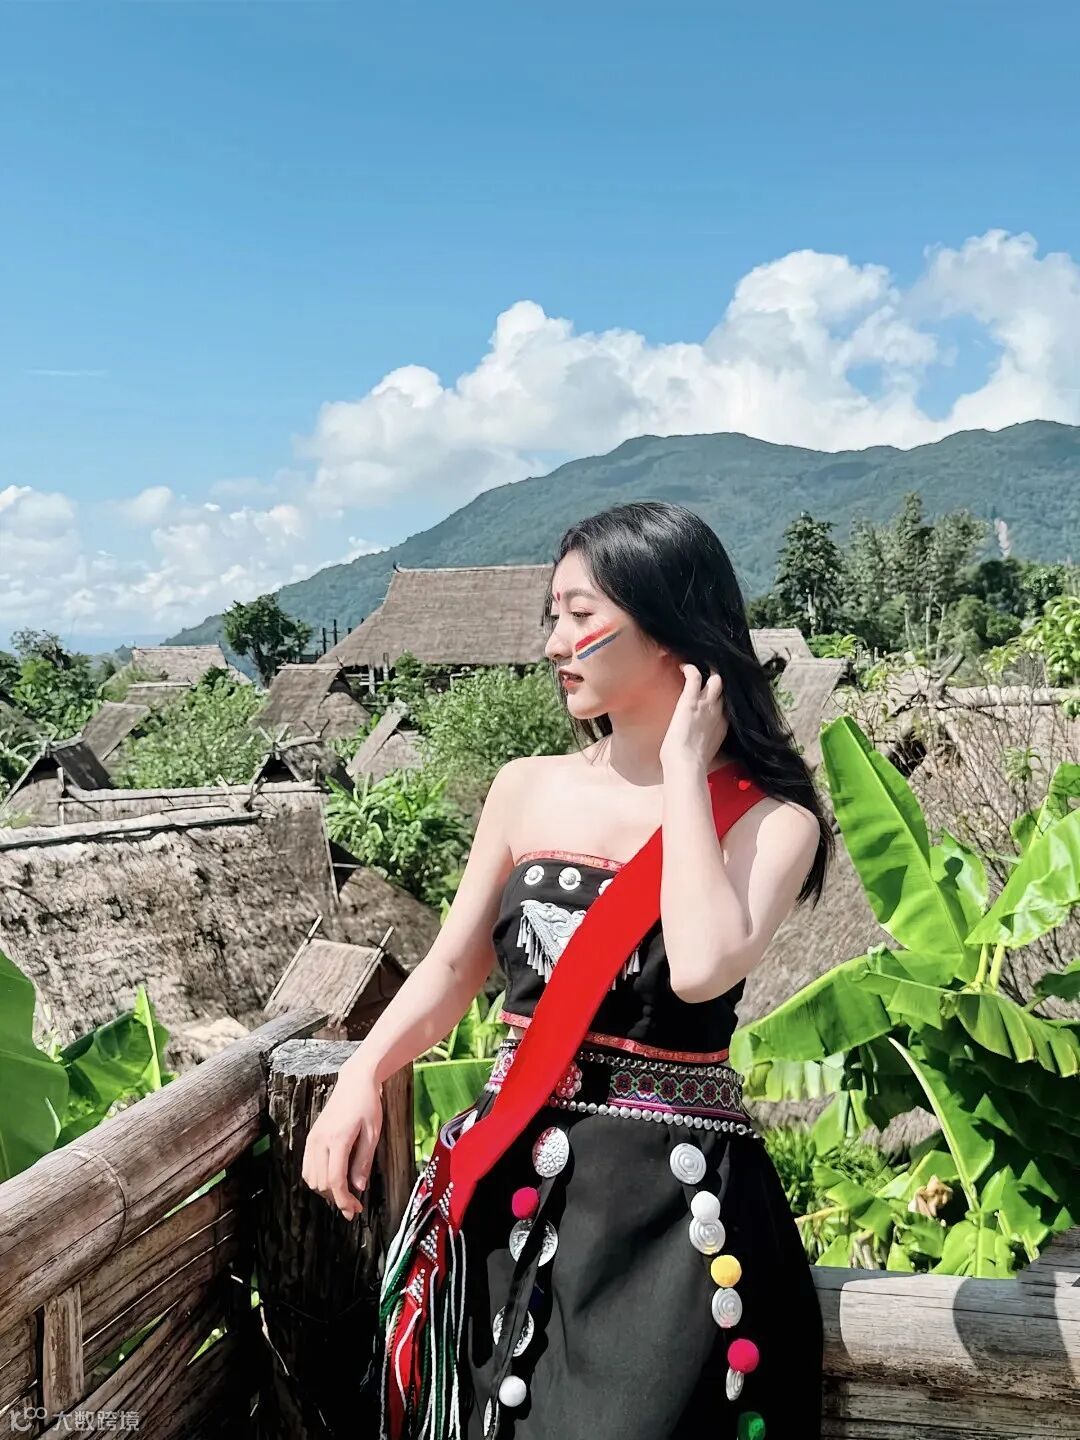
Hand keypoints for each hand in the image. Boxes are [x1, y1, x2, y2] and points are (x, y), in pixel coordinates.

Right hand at [301, 1066, 383, 1221]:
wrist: (355, 1081)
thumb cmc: (368, 1105)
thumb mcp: (373, 1133)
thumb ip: (363, 1161)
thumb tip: (358, 1188)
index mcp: (338, 1139)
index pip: (335, 1179)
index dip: (343, 1200)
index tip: (354, 1211)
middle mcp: (320, 1141)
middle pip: (321, 1183)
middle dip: (337, 1199)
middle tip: (354, 1206)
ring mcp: (312, 1139)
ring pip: (311, 1178)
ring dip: (326, 1191)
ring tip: (344, 1194)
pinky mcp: (311, 1138)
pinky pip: (308, 1167)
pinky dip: (318, 1179)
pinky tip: (332, 1181)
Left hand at [659, 663, 728, 772]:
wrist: (687, 765)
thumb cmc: (692, 764)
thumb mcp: (708, 751)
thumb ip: (708, 743)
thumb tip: (702, 747)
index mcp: (723, 724)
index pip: (728, 704)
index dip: (723, 697)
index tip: (715, 694)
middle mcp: (719, 712)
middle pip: (726, 688)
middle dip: (720, 681)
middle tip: (709, 675)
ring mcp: (706, 704)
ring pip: (717, 679)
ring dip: (709, 671)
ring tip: (699, 666)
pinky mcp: (691, 701)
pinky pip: (695, 676)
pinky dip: (690, 668)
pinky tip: (683, 667)